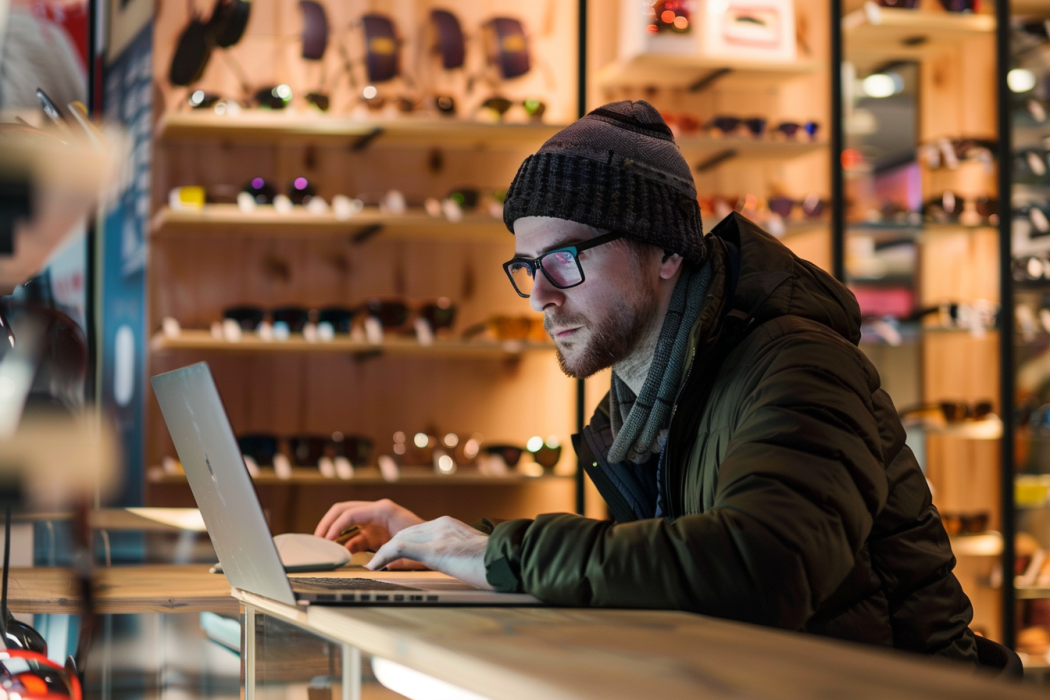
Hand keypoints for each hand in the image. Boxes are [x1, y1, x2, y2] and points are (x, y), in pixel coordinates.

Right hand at [314, 498, 424, 556]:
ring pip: (346, 524)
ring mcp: (374, 522)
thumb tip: (370, 566)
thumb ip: (389, 554)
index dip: (334, 526)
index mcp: (382, 509)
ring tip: (324, 548)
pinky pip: (354, 537)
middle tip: (316, 539)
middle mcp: (376, 512)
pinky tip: (340, 556)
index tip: (325, 539)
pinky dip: (345, 544)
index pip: (350, 513)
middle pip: (342, 511)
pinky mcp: (375, 533)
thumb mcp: (407, 546)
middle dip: (327, 523)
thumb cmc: (426, 541)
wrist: (437, 543)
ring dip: (334, 534)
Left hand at [365, 516, 492, 589]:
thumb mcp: (472, 556)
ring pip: (399, 537)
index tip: (390, 556)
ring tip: (370, 566)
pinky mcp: (435, 548)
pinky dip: (382, 556)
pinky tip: (374, 567)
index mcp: (452, 526)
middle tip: (374, 561)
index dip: (400, 544)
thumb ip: (457, 554)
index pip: (417, 531)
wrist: (508, 563)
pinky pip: (399, 548)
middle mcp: (443, 525)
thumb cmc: (496, 565)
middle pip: (405, 532)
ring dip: (382, 552)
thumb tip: (452, 565)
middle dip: (388, 546)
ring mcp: (438, 534)